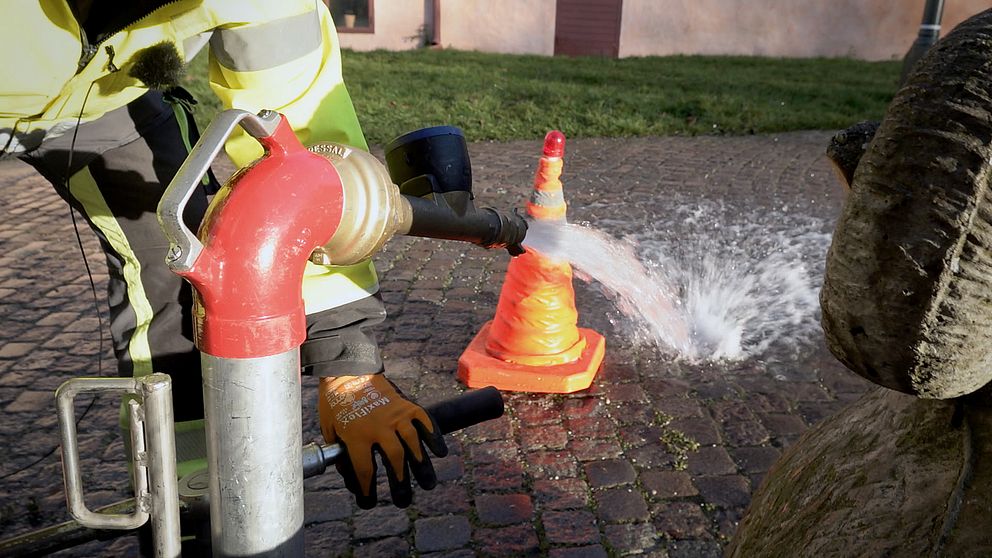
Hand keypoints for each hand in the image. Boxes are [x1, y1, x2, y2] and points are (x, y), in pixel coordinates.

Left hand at [318, 374, 446, 508]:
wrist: (348, 370)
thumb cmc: (335, 402)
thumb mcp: (330, 430)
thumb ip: (341, 454)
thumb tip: (350, 476)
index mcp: (357, 435)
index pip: (365, 471)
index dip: (367, 491)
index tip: (368, 502)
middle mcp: (380, 427)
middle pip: (395, 461)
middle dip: (400, 484)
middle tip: (403, 501)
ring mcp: (396, 415)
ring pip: (413, 445)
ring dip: (421, 467)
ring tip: (427, 484)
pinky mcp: (407, 405)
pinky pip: (424, 422)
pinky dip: (434, 437)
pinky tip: (440, 452)